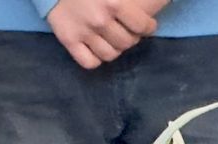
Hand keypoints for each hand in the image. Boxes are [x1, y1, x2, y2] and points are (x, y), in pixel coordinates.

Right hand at [46, 0, 162, 67]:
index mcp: (114, 2)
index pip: (142, 26)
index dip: (148, 28)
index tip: (148, 27)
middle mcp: (100, 20)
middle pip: (126, 43)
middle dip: (131, 39)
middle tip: (128, 33)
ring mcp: (84, 33)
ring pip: (110, 55)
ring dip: (114, 50)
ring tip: (113, 41)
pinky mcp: (69, 41)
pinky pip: (90, 63)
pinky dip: (96, 59)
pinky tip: (97, 49)